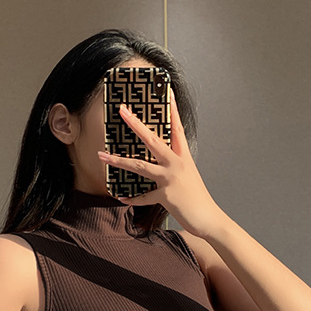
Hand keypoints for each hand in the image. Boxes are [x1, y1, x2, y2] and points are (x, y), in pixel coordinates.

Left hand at [96, 89, 225, 238]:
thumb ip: (174, 168)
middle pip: (152, 140)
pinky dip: (132, 199)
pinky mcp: (166, 196)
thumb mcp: (188, 177)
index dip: (172, 109)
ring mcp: (170, 179)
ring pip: (140, 165)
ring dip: (119, 161)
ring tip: (101, 156)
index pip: (176, 128)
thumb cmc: (198, 199)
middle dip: (135, 124)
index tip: (166, 91)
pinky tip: (121, 197)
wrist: (209, 219)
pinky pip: (143, 197)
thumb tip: (158, 164)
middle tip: (122, 111)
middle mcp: (177, 164)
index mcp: (183, 157)